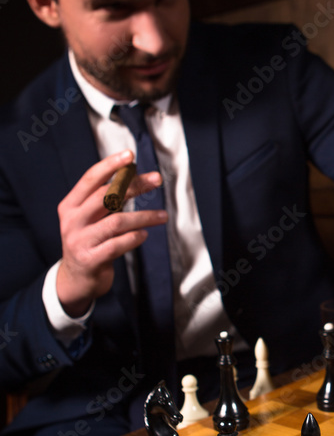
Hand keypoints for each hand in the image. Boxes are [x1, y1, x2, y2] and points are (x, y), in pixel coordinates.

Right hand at [56, 150, 167, 316]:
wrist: (76, 280)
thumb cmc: (90, 242)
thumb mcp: (92, 218)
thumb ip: (108, 200)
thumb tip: (137, 177)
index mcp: (70, 205)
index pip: (90, 179)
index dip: (110, 165)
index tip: (130, 155)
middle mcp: (72, 221)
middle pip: (106, 196)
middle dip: (134, 185)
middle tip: (157, 179)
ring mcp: (79, 240)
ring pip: (117, 222)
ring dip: (144, 216)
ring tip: (162, 216)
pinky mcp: (90, 259)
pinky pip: (117, 245)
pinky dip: (134, 238)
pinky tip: (144, 234)